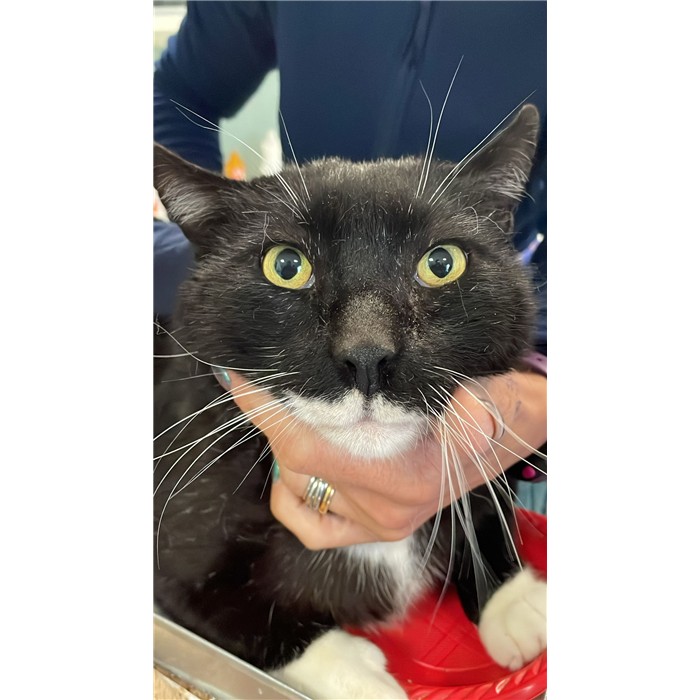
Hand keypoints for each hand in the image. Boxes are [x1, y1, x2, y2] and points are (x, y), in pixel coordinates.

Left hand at [222, 370, 545, 548]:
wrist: (517, 432)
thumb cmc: (501, 406)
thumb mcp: (493, 393)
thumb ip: (469, 400)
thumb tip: (447, 409)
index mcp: (408, 477)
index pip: (308, 444)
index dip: (265, 409)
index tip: (238, 373)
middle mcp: (387, 510)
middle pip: (296, 463)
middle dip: (270, 417)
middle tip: (262, 376)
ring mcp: (379, 524)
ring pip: (298, 486)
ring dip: (284, 445)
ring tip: (291, 405)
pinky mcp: (376, 529)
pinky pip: (312, 525)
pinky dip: (292, 493)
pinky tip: (299, 462)